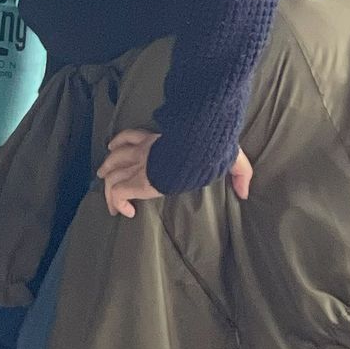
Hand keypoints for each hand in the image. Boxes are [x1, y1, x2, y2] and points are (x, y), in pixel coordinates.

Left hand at [98, 126, 252, 216]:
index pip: (133, 136)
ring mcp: (139, 166)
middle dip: (108, 164)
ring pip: (112, 173)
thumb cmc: (211, 147)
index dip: (122, 143)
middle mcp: (144, 151)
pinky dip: (117, 201)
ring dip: (108, 186)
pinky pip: (118, 192)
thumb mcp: (230, 156)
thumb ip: (239, 172)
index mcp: (159, 140)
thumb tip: (246, 191)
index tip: (117, 151)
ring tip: (108, 199)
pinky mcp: (138, 182)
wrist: (198, 145)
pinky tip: (124, 212)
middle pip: (116, 153)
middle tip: (103, 174)